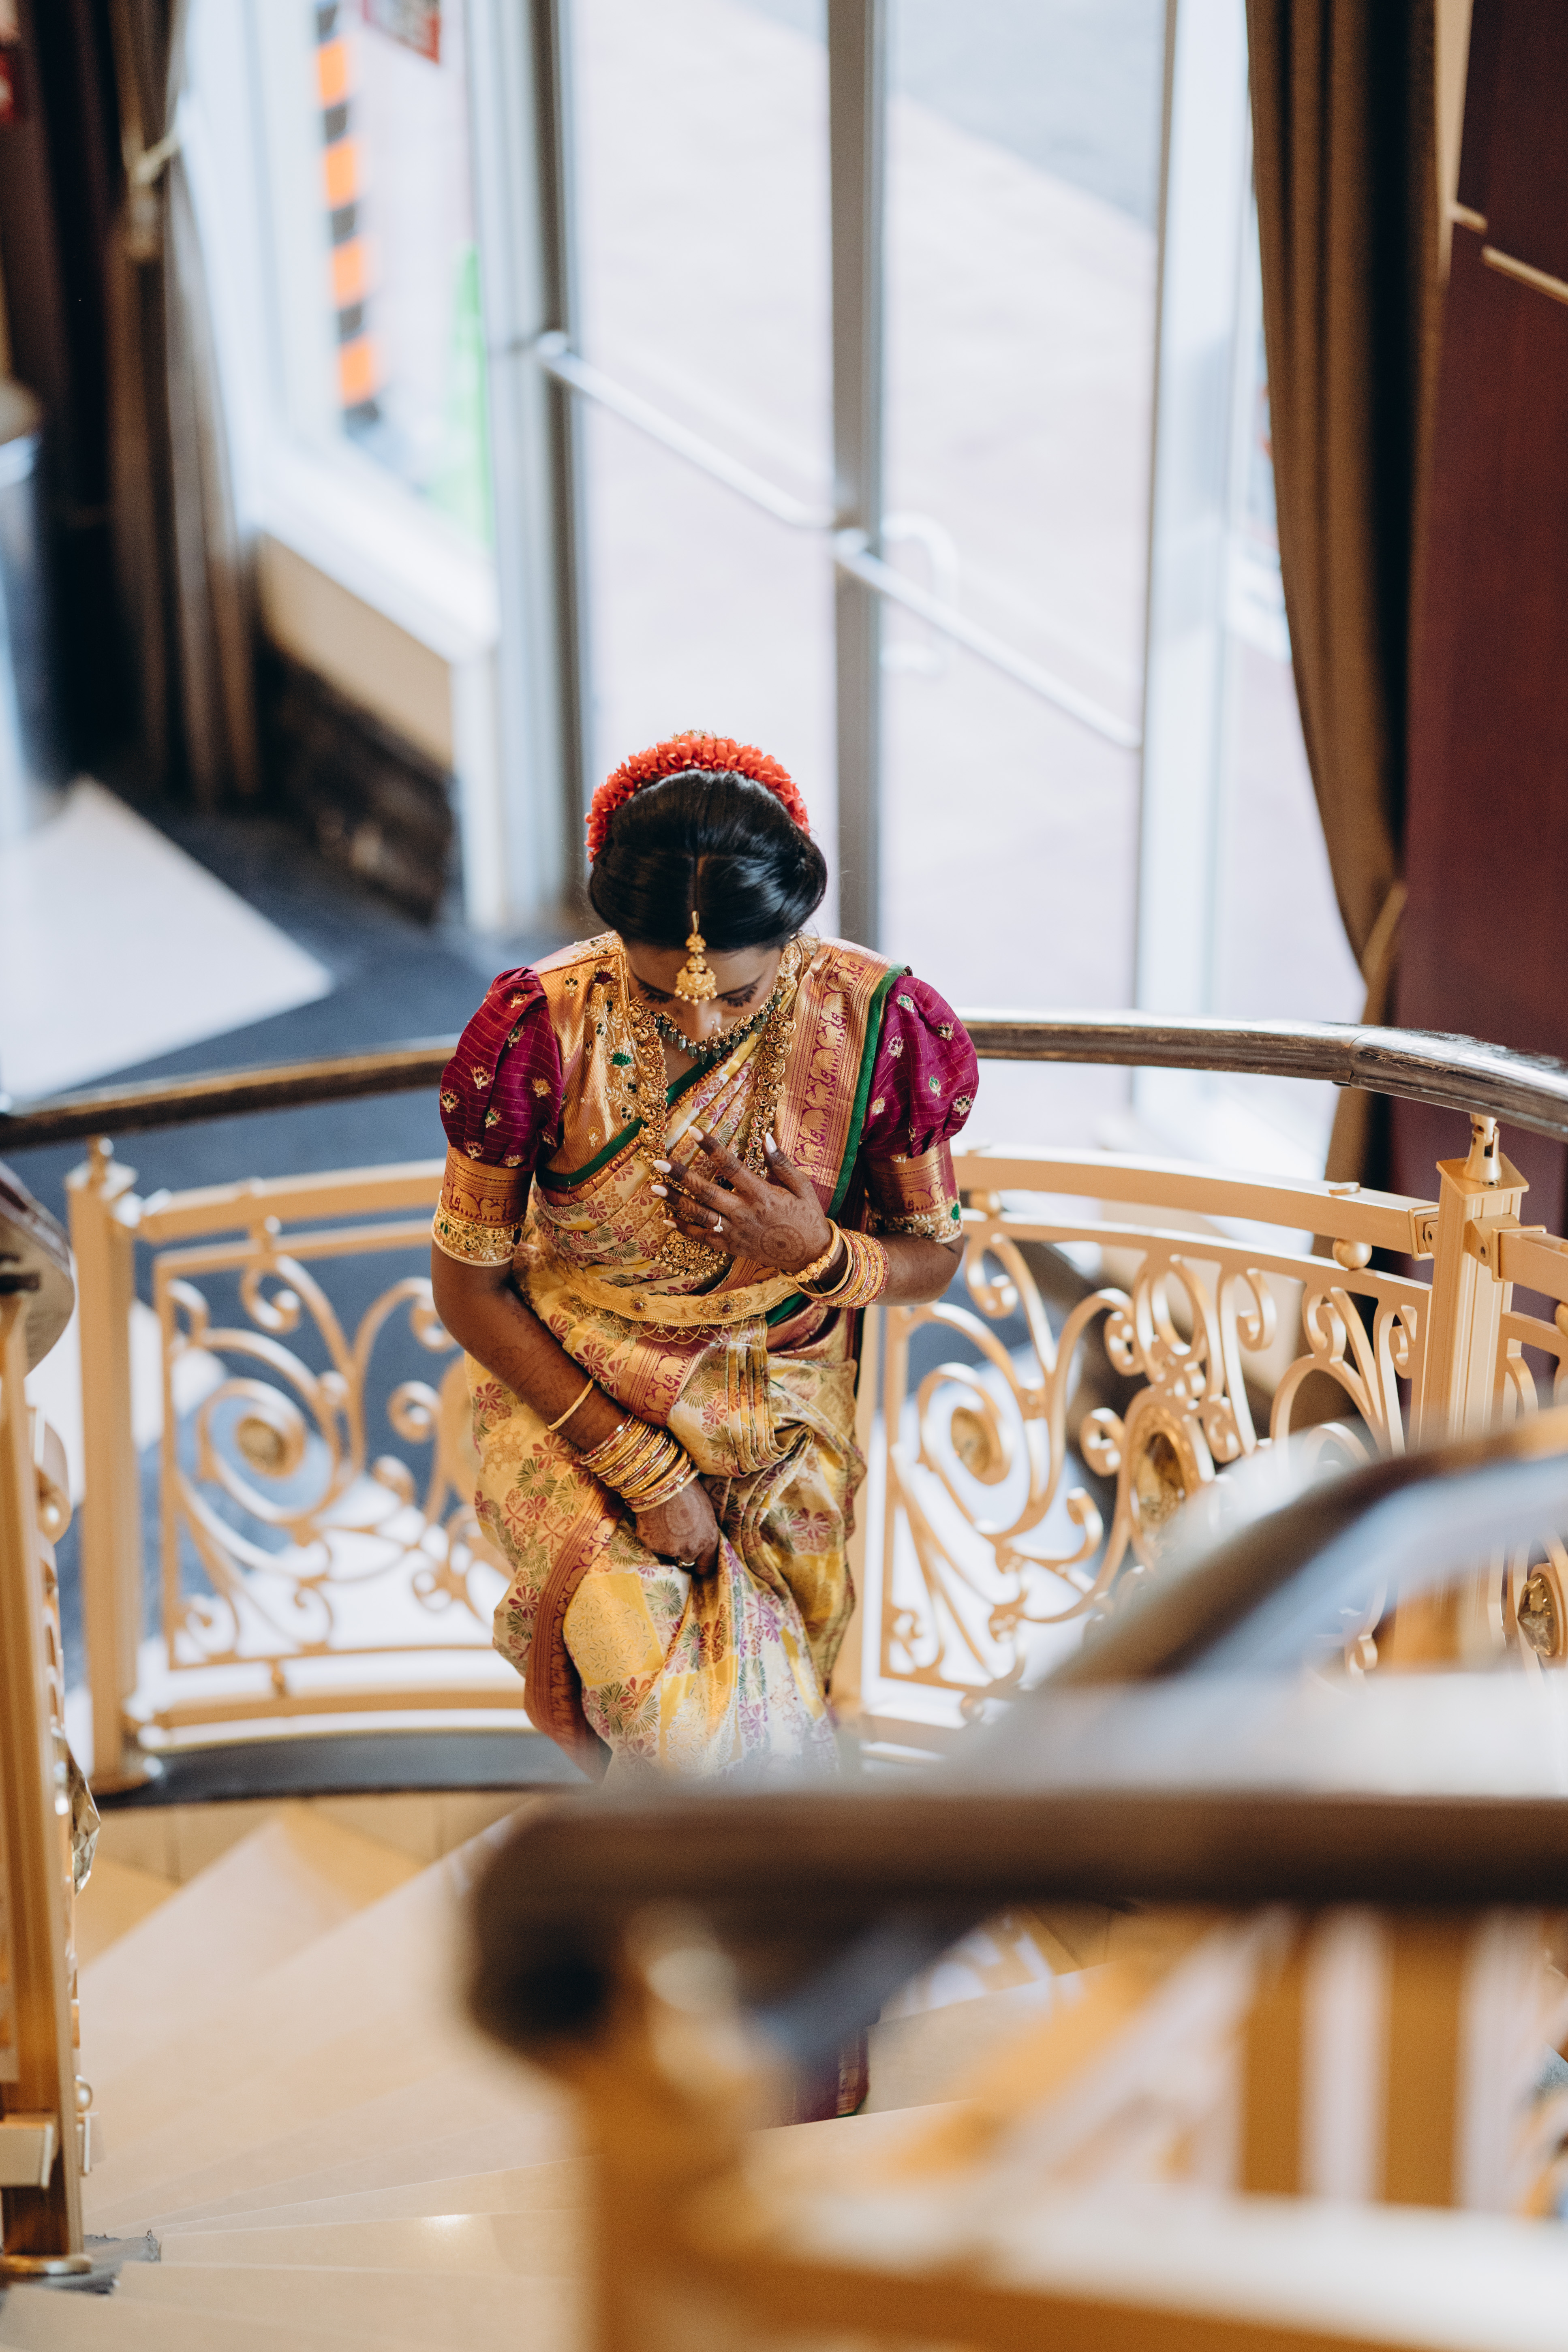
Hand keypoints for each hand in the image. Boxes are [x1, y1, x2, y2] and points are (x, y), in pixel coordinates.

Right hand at [635, 1475, 720, 1574]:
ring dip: (665, 1541)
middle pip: (686, 1558)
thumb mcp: (705, 1513)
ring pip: (667, 1551)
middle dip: (682, 1548)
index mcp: (708, 1539)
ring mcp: (669, 1548)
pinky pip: (652, 1542)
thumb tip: (698, 1540)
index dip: (702, 1563)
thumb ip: (703, 1532)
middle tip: (677, 1530)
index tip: (698, 1562)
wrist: (663, 1479)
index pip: (707, 1565)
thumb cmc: (688, 1489)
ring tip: (664, 1519)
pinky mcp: (651, 1544)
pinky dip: (652, 1534)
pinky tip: (653, 1518)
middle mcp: (690, 1548)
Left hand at [652, 1131, 836, 1275]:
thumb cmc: (807, 1215)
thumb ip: (781, 1163)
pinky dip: (684, 1230)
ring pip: (700, 1215)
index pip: (731, 1166)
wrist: (810, 1254)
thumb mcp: (801, 1186)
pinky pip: (703, 1238)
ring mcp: (735, 1232)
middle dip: (681, 1176)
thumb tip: (765, 1136)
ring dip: (676, 1201)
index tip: (693, 1131)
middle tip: (659, 1162)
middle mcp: (744, 1213)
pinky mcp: (732, 1247)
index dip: (711, 1148)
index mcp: (762, 1194)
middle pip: (706, 1191)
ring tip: (655, 1188)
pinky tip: (667, 1220)